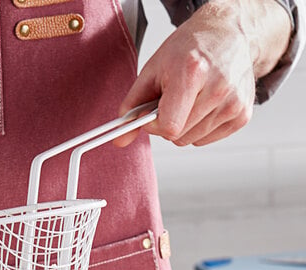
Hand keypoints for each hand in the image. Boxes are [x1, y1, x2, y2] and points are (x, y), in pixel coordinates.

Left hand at [115, 0, 290, 147]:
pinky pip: (206, 139)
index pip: (168, 126)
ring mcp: (234, 104)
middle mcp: (218, 89)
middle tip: (172, 99)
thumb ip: (132, 107)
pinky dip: (199, 128)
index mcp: (193, 73)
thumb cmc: (189, 49)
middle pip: (178, 136)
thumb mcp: (152, 71)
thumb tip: (120, 140)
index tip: (151, 114)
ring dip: (183, 126)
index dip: (153, 125)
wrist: (229, 34)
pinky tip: (203, 105)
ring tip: (189, 99)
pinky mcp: (242, 115)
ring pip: (190, 141)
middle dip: (167, 124)